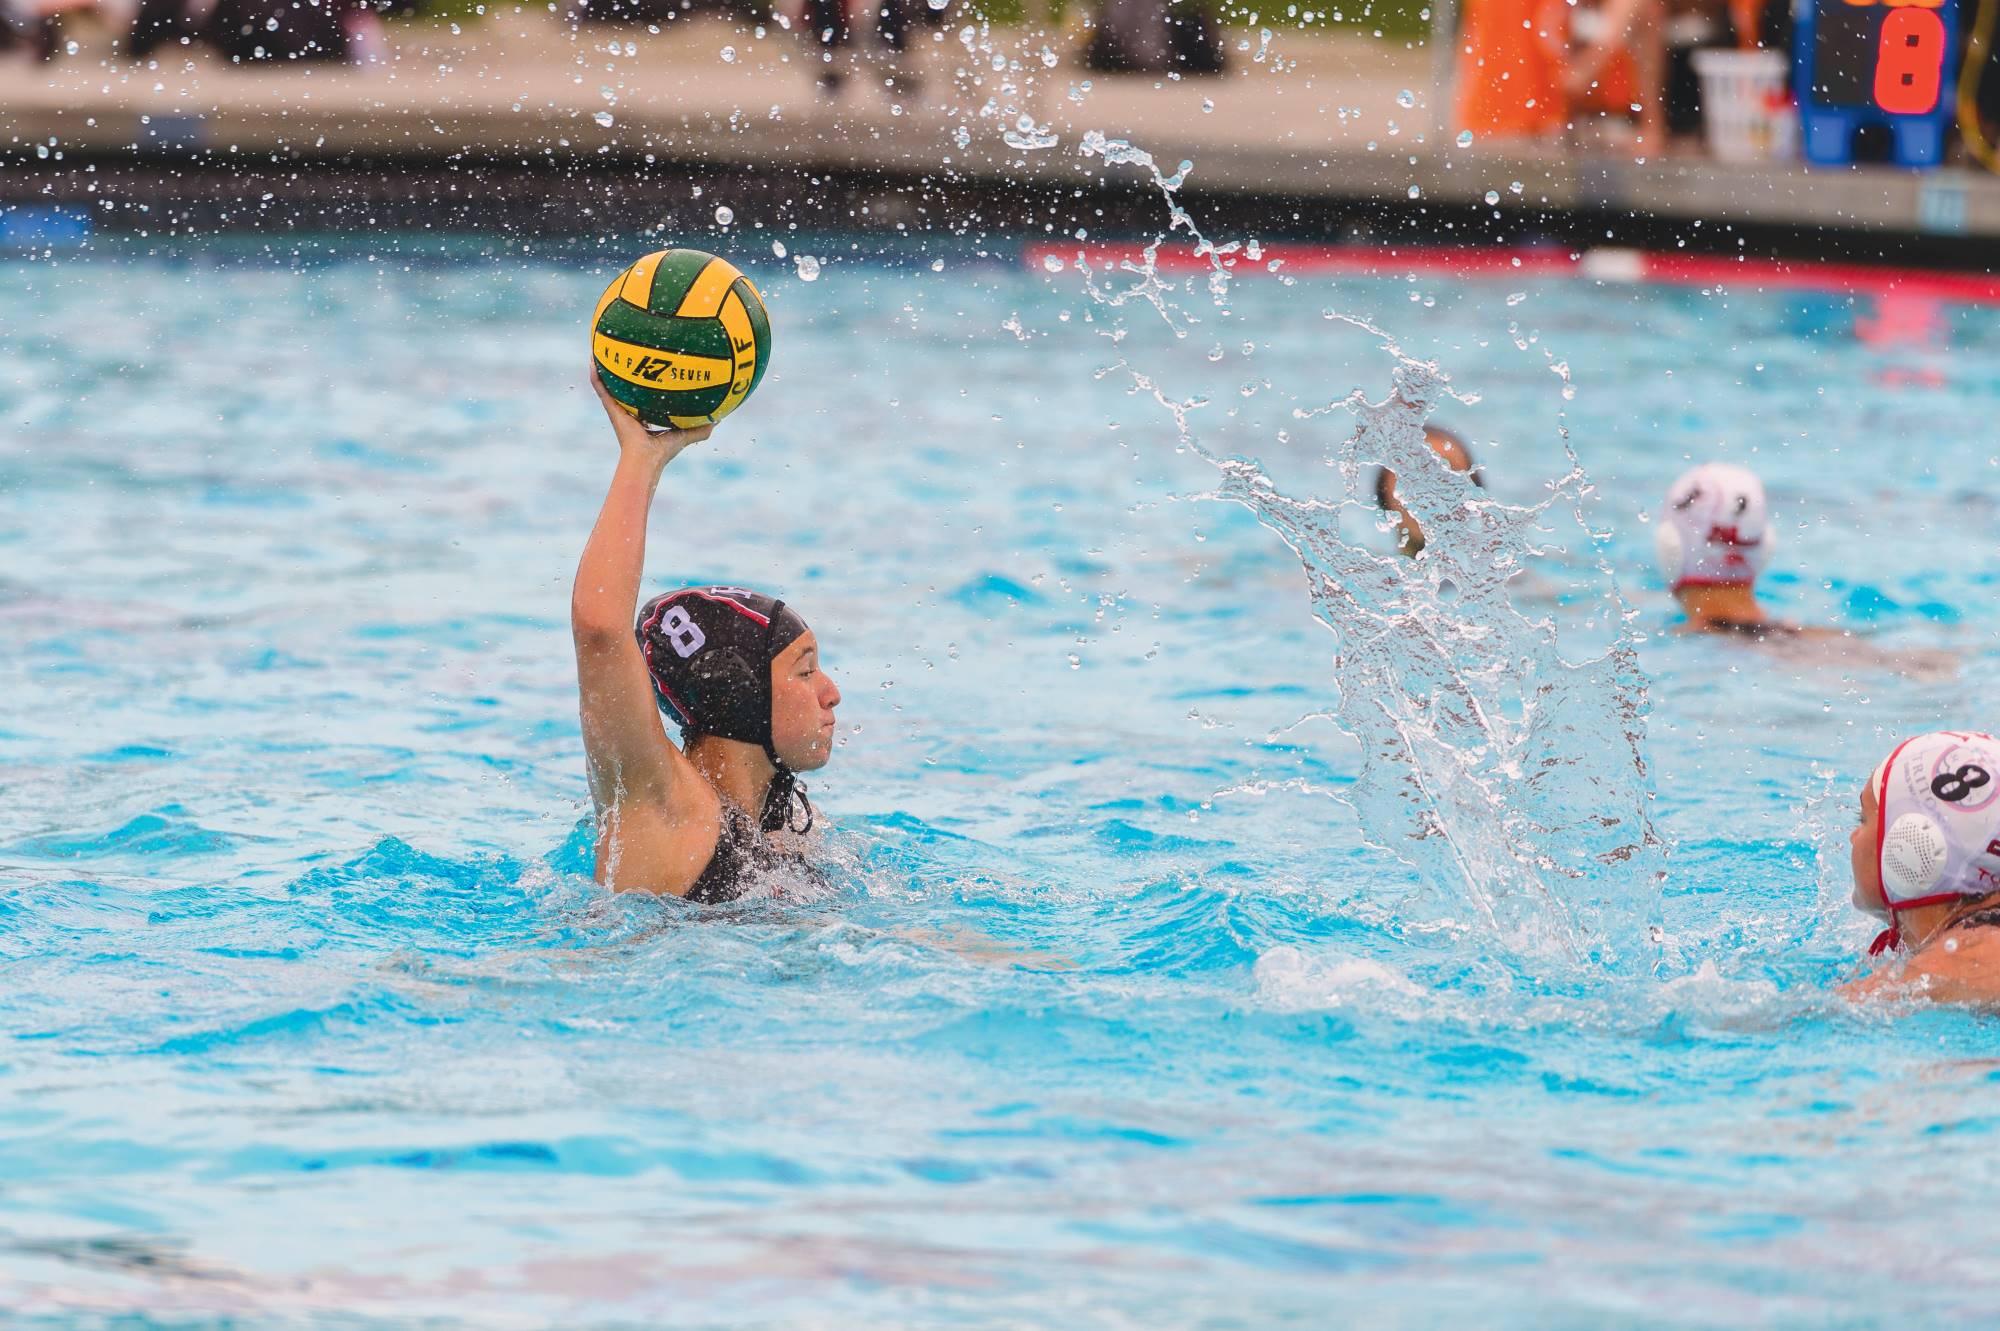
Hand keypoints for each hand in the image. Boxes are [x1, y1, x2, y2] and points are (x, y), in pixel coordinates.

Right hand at [591, 365, 714, 464]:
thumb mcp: (686, 435)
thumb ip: (701, 428)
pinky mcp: (611, 408)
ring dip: (605, 367)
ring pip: (609, 384)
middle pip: (626, 387)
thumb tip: (720, 418)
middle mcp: (629, 412)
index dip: (647, 384)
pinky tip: (593, 358)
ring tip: (603, 349)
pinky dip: (596, 374)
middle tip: (626, 353)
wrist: (646, 459)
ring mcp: (618, 409)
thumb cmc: (664, 452)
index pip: (645, 397)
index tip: (652, 369)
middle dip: (625, 371)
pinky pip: (601, 388)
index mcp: (644, 417)